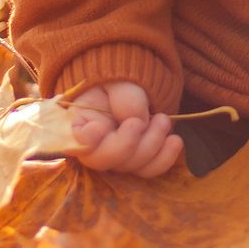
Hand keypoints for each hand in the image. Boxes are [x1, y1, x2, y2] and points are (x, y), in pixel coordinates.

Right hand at [68, 82, 182, 177]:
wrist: (138, 82)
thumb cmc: (123, 77)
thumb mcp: (120, 78)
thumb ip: (125, 97)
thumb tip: (136, 121)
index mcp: (80, 121)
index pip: (73, 139)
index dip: (85, 140)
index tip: (98, 128)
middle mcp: (94, 144)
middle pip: (102, 160)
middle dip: (127, 144)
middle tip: (142, 121)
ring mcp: (116, 155)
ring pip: (129, 166)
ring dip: (150, 146)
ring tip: (163, 119)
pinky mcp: (136, 161)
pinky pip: (148, 170)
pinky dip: (164, 159)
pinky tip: (174, 141)